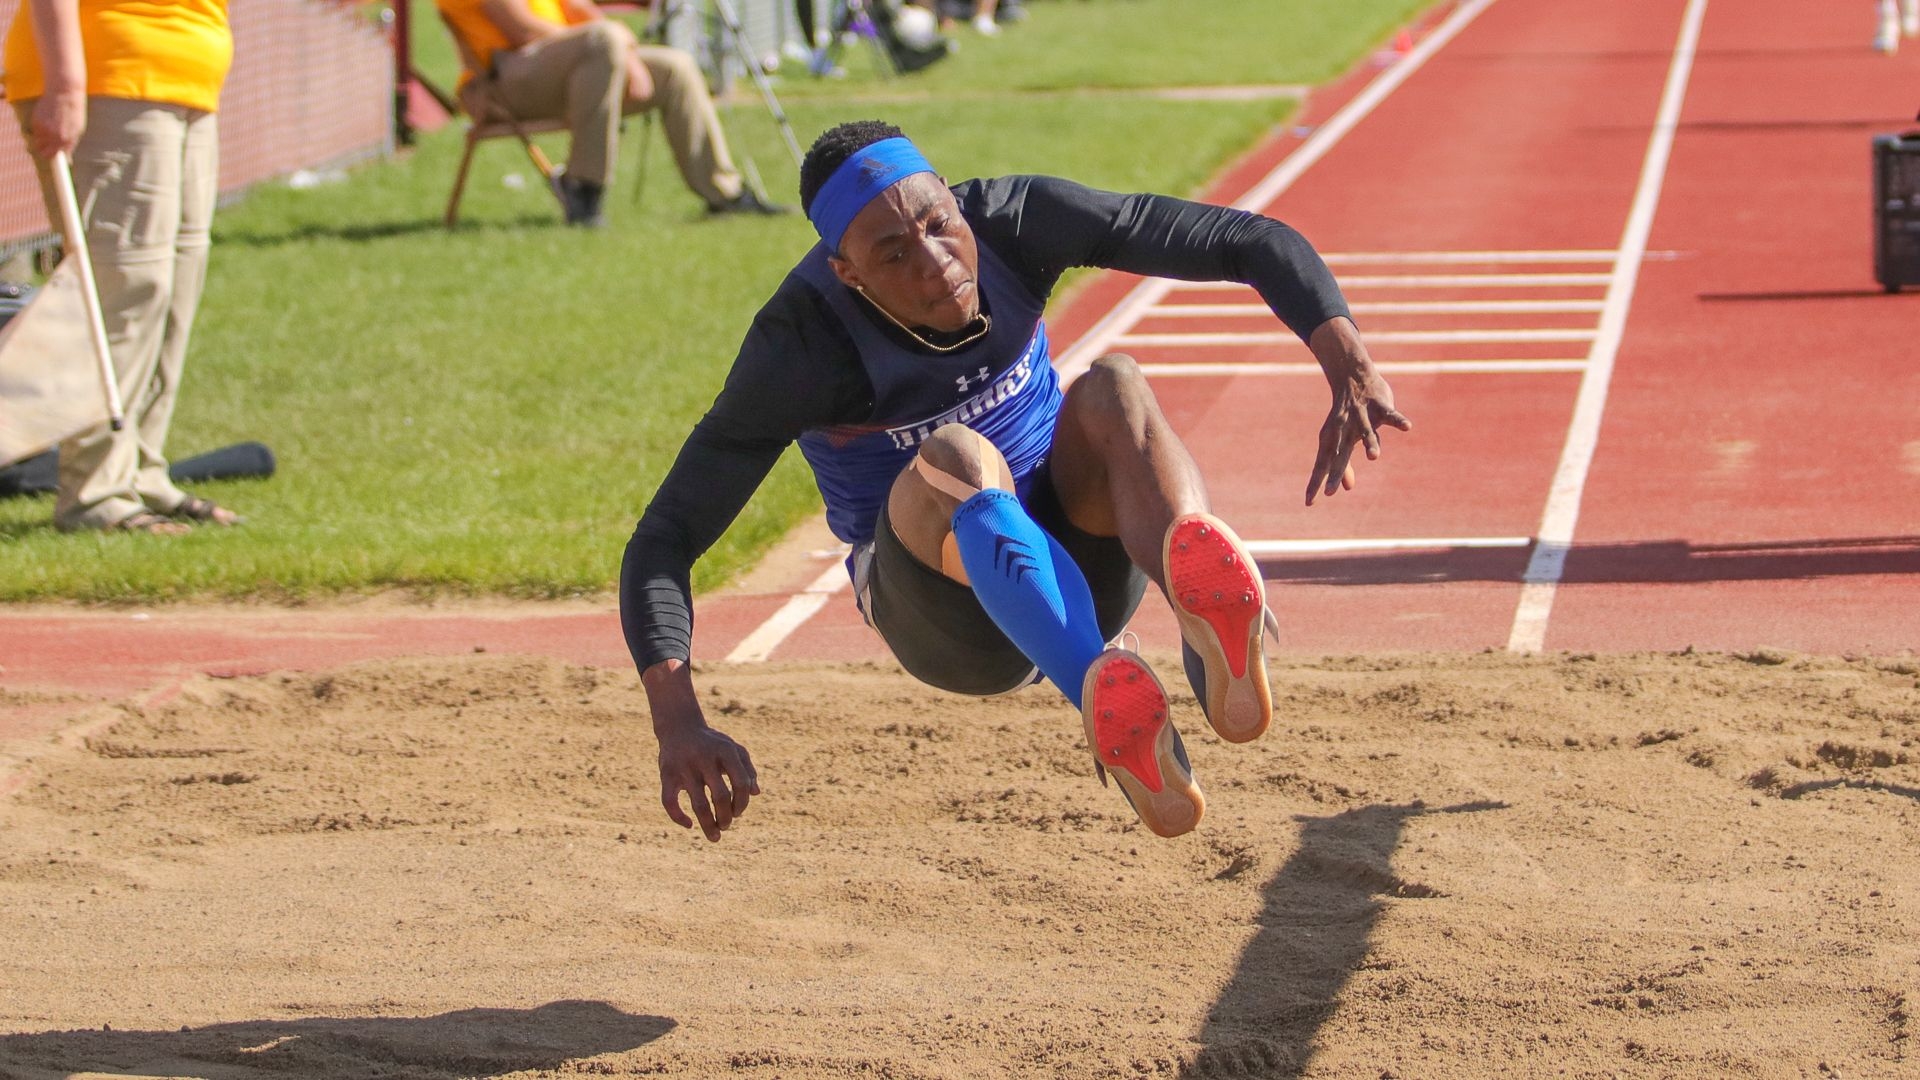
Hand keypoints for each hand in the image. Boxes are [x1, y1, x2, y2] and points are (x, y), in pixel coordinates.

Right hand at [29, 88, 84, 158]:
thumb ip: (71, 145)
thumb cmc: (74, 112)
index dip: (54, 158)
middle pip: (44, 154)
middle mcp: (55, 137)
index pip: (57, 157)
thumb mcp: (77, 130)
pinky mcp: (36, 121)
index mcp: (68, 140)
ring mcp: (45, 129)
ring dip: (41, 140)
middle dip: (45, 152)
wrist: (64, 93)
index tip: (54, 158)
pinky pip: (34, 132)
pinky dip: (38, 129)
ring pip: (37, 143)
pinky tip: (45, 120)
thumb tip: (68, 160)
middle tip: (48, 146)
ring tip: (49, 129)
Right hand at [658, 725, 758, 840]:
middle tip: (726, 826)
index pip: (741, 784)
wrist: (679, 727)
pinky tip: (689, 825)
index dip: (742, 803)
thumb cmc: (712, 743)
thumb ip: (747, 769)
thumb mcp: (733, 749)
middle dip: (727, 818)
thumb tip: (755, 793)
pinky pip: (670, 803)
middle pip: (721, 797)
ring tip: (715, 837)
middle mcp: (705, 758)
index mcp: (725, 751)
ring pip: (699, 805)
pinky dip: (678, 818)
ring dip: (709, 825)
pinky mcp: (666, 775)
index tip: (738, 813)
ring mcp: (684, 767)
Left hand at [1305, 318, 1410, 505]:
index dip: (1315, 483)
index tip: (1308, 503)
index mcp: (1332, 440)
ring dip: (1371, 443)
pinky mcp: (1378, 405)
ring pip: (1366, 432)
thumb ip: (1344, 466)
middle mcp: (1343, 430)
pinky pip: (1390, 414)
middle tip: (1330, 492)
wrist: (1350, 375)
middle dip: (1335, 473)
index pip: (1321, 466)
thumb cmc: (1347, 415)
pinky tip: (1407, 428)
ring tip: (1374, 458)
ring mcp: (1360, 416)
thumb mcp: (1343, 440)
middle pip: (1339, 455)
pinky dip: (1398, 420)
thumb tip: (1346, 488)